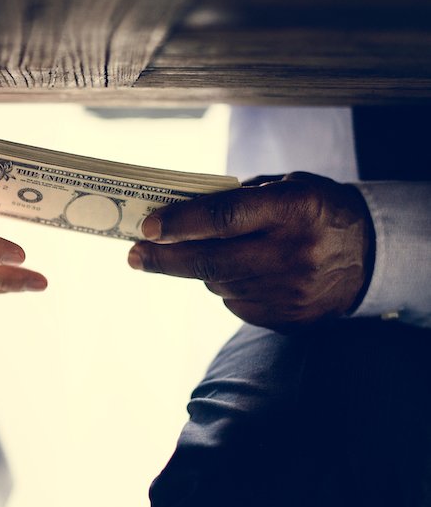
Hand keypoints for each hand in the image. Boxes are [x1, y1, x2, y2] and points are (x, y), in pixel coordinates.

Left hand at [127, 172, 373, 328]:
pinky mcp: (289, 319)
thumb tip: (176, 214)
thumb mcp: (286, 187)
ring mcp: (291, 292)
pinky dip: (228, 287)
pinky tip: (244, 273)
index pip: (225, 217)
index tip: (146, 228)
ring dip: (202, 269)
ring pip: (219, 284)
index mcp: (294, 209)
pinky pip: (237, 304)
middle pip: (211, 261)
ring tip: (208, 253)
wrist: (371, 256)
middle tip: (134, 255)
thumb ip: (237, 199)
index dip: (180, 223)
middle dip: (163, 259)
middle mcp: (293, 253)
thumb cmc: (314, 211)